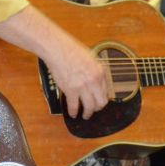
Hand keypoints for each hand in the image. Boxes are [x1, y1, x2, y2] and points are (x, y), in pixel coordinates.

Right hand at [0, 5, 110, 119]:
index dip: (102, 99)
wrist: (58, 49)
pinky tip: (73, 114)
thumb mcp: (91, 60)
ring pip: (89, 107)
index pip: (106, 92)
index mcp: (101, 72)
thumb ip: (95, 72)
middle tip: (93, 111)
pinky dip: (74, 112)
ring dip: (87, 114)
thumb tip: (97, 84)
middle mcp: (94, 81)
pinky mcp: (70, 90)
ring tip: (85, 116)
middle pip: (101, 102)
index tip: (99, 102)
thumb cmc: (73, 51)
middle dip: (97, 109)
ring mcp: (83, 86)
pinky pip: (74, 106)